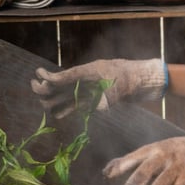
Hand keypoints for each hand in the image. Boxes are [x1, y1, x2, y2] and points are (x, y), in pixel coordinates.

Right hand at [30, 58, 166, 118]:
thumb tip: (100, 107)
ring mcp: (92, 89)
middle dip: (50, 87)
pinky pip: (78, 104)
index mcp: (92, 70)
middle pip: (64, 84)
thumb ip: (110, 96)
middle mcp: (88, 79)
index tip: (38, 75)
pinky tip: (59, 114)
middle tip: (38, 91)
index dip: (53, 76)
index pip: (69, 74)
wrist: (146, 81)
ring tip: (46, 107)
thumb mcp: (123, 86)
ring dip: (56, 100)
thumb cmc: (135, 78)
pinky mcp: (97, 98)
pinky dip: (68, 108)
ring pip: (68, 95)